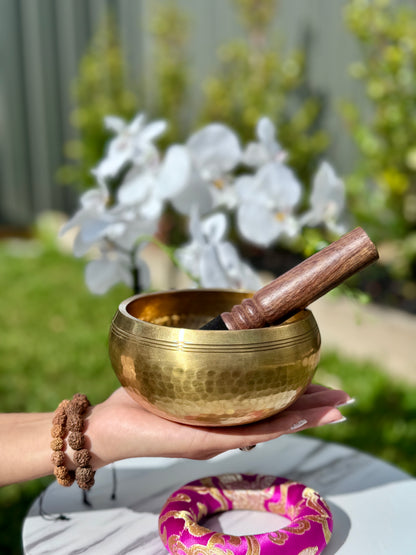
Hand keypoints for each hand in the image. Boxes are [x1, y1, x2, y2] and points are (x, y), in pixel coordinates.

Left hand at [86, 385, 350, 468]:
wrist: (112, 425)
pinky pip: (251, 433)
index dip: (300, 395)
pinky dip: (280, 425)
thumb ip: (200, 361)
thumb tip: (220, 334)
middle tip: (344, 398)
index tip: (325, 384)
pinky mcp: (207, 441)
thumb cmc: (141, 399)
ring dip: (307, 416)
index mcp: (226, 413)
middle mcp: (229, 428)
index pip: (270, 404)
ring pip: (274, 427)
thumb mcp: (178, 375)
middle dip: (313, 407)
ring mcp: (221, 437)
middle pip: (280, 417)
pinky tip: (301, 417)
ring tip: (336, 408)